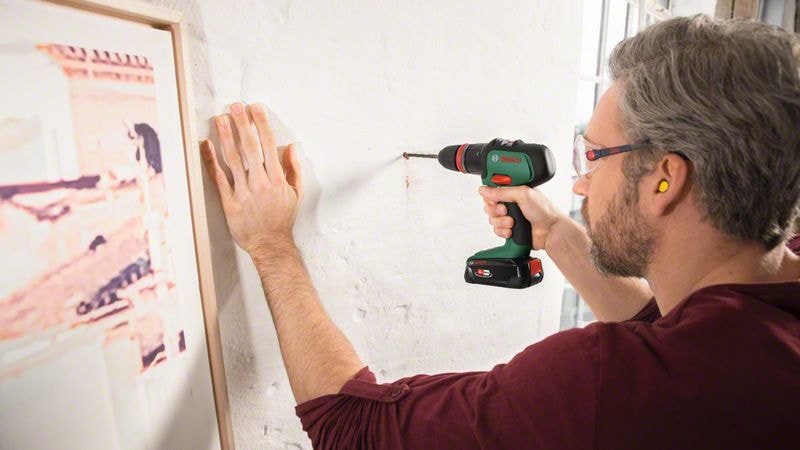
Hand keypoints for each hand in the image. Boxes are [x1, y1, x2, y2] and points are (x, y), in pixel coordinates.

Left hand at [200, 102, 302, 256]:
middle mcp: (261, 183)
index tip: (255, 108)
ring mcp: (244, 192)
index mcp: (277, 179)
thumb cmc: (282, 219)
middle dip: (242, 124)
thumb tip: (291, 147)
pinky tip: (206, 146)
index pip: (269, 145)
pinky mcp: (230, 203)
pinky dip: (211, 161)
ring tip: (220, 119)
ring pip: (234, 159)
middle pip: (250, 147)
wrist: (270, 244)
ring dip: (226, 137)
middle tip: (235, 106)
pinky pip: (219, 178)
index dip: (261, 124)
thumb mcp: (296, 194)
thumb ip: (294, 169)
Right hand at [479, 186, 567, 249]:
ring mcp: (509, 216)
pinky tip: (512, 230)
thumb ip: (502, 191)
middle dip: (495, 209)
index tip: (495, 198)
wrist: (551, 231)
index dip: (490, 193)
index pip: (493, 188)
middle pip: (489, 204)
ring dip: (501, 221)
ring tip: (512, 222)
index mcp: (514, 190)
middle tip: (505, 210)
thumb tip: (484, 190)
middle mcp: (510, 202)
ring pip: (492, 218)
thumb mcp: (523, 194)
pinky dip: (503, 231)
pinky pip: (496, 230)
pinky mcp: (509, 228)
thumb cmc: (544, 211)